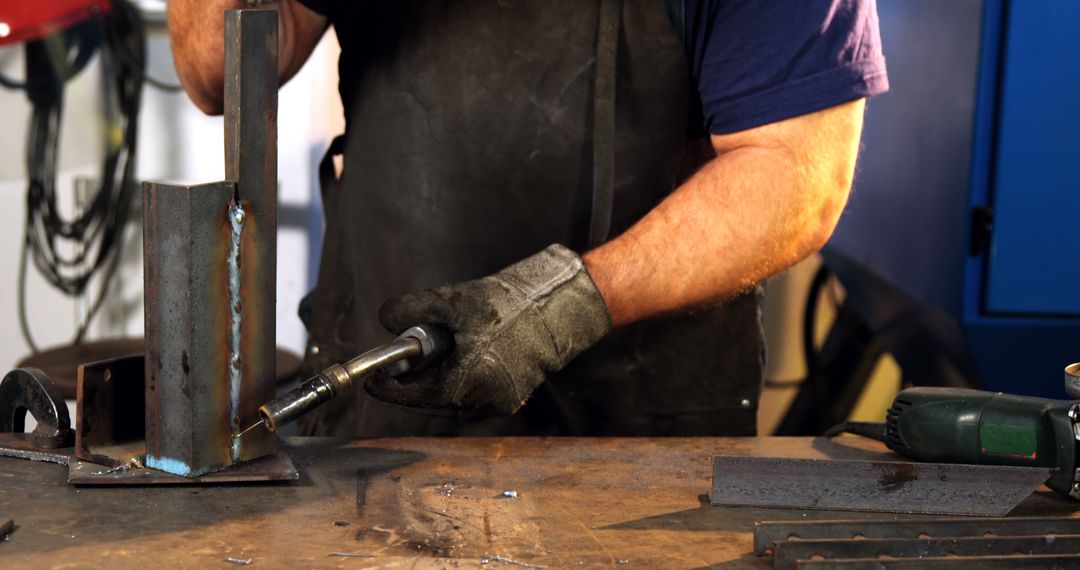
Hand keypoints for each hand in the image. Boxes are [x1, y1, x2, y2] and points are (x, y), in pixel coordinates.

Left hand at [367, 244, 611, 413]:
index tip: (371, 379)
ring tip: (437, 343)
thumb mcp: (453, 300)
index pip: (413, 394)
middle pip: (432, 395)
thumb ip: (413, 310)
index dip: (388, 386)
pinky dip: (461, 371)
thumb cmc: (511, 305)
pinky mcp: (513, 391)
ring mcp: (500, 399)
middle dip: (417, 374)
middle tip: (402, 353)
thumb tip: (387, 319)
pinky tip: (464, 347)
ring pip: (453, 391)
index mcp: (464, 383)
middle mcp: (482, 400)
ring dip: (440, 371)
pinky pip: (474, 387)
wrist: (564, 307)